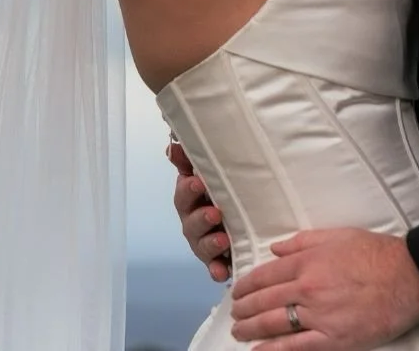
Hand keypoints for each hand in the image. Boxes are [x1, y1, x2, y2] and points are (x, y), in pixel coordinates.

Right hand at [169, 139, 231, 281]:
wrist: (246, 216)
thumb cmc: (224, 189)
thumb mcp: (212, 171)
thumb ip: (192, 159)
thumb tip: (172, 144)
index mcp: (192, 198)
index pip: (184, 193)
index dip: (188, 188)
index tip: (198, 182)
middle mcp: (194, 221)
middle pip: (190, 222)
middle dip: (200, 218)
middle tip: (215, 212)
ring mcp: (204, 243)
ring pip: (202, 245)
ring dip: (210, 243)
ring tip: (224, 239)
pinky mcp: (218, 261)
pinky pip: (215, 268)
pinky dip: (218, 270)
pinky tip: (223, 272)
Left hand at [230, 228, 418, 348]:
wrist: (407, 276)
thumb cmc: (376, 253)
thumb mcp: (337, 235)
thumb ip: (302, 241)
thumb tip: (276, 248)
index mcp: (308, 261)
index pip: (266, 275)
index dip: (246, 285)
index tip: (237, 291)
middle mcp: (308, 288)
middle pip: (264, 301)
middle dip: (243, 308)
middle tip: (234, 313)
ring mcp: (318, 315)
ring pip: (273, 324)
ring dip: (250, 329)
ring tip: (239, 331)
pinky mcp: (332, 339)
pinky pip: (295, 347)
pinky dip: (272, 350)